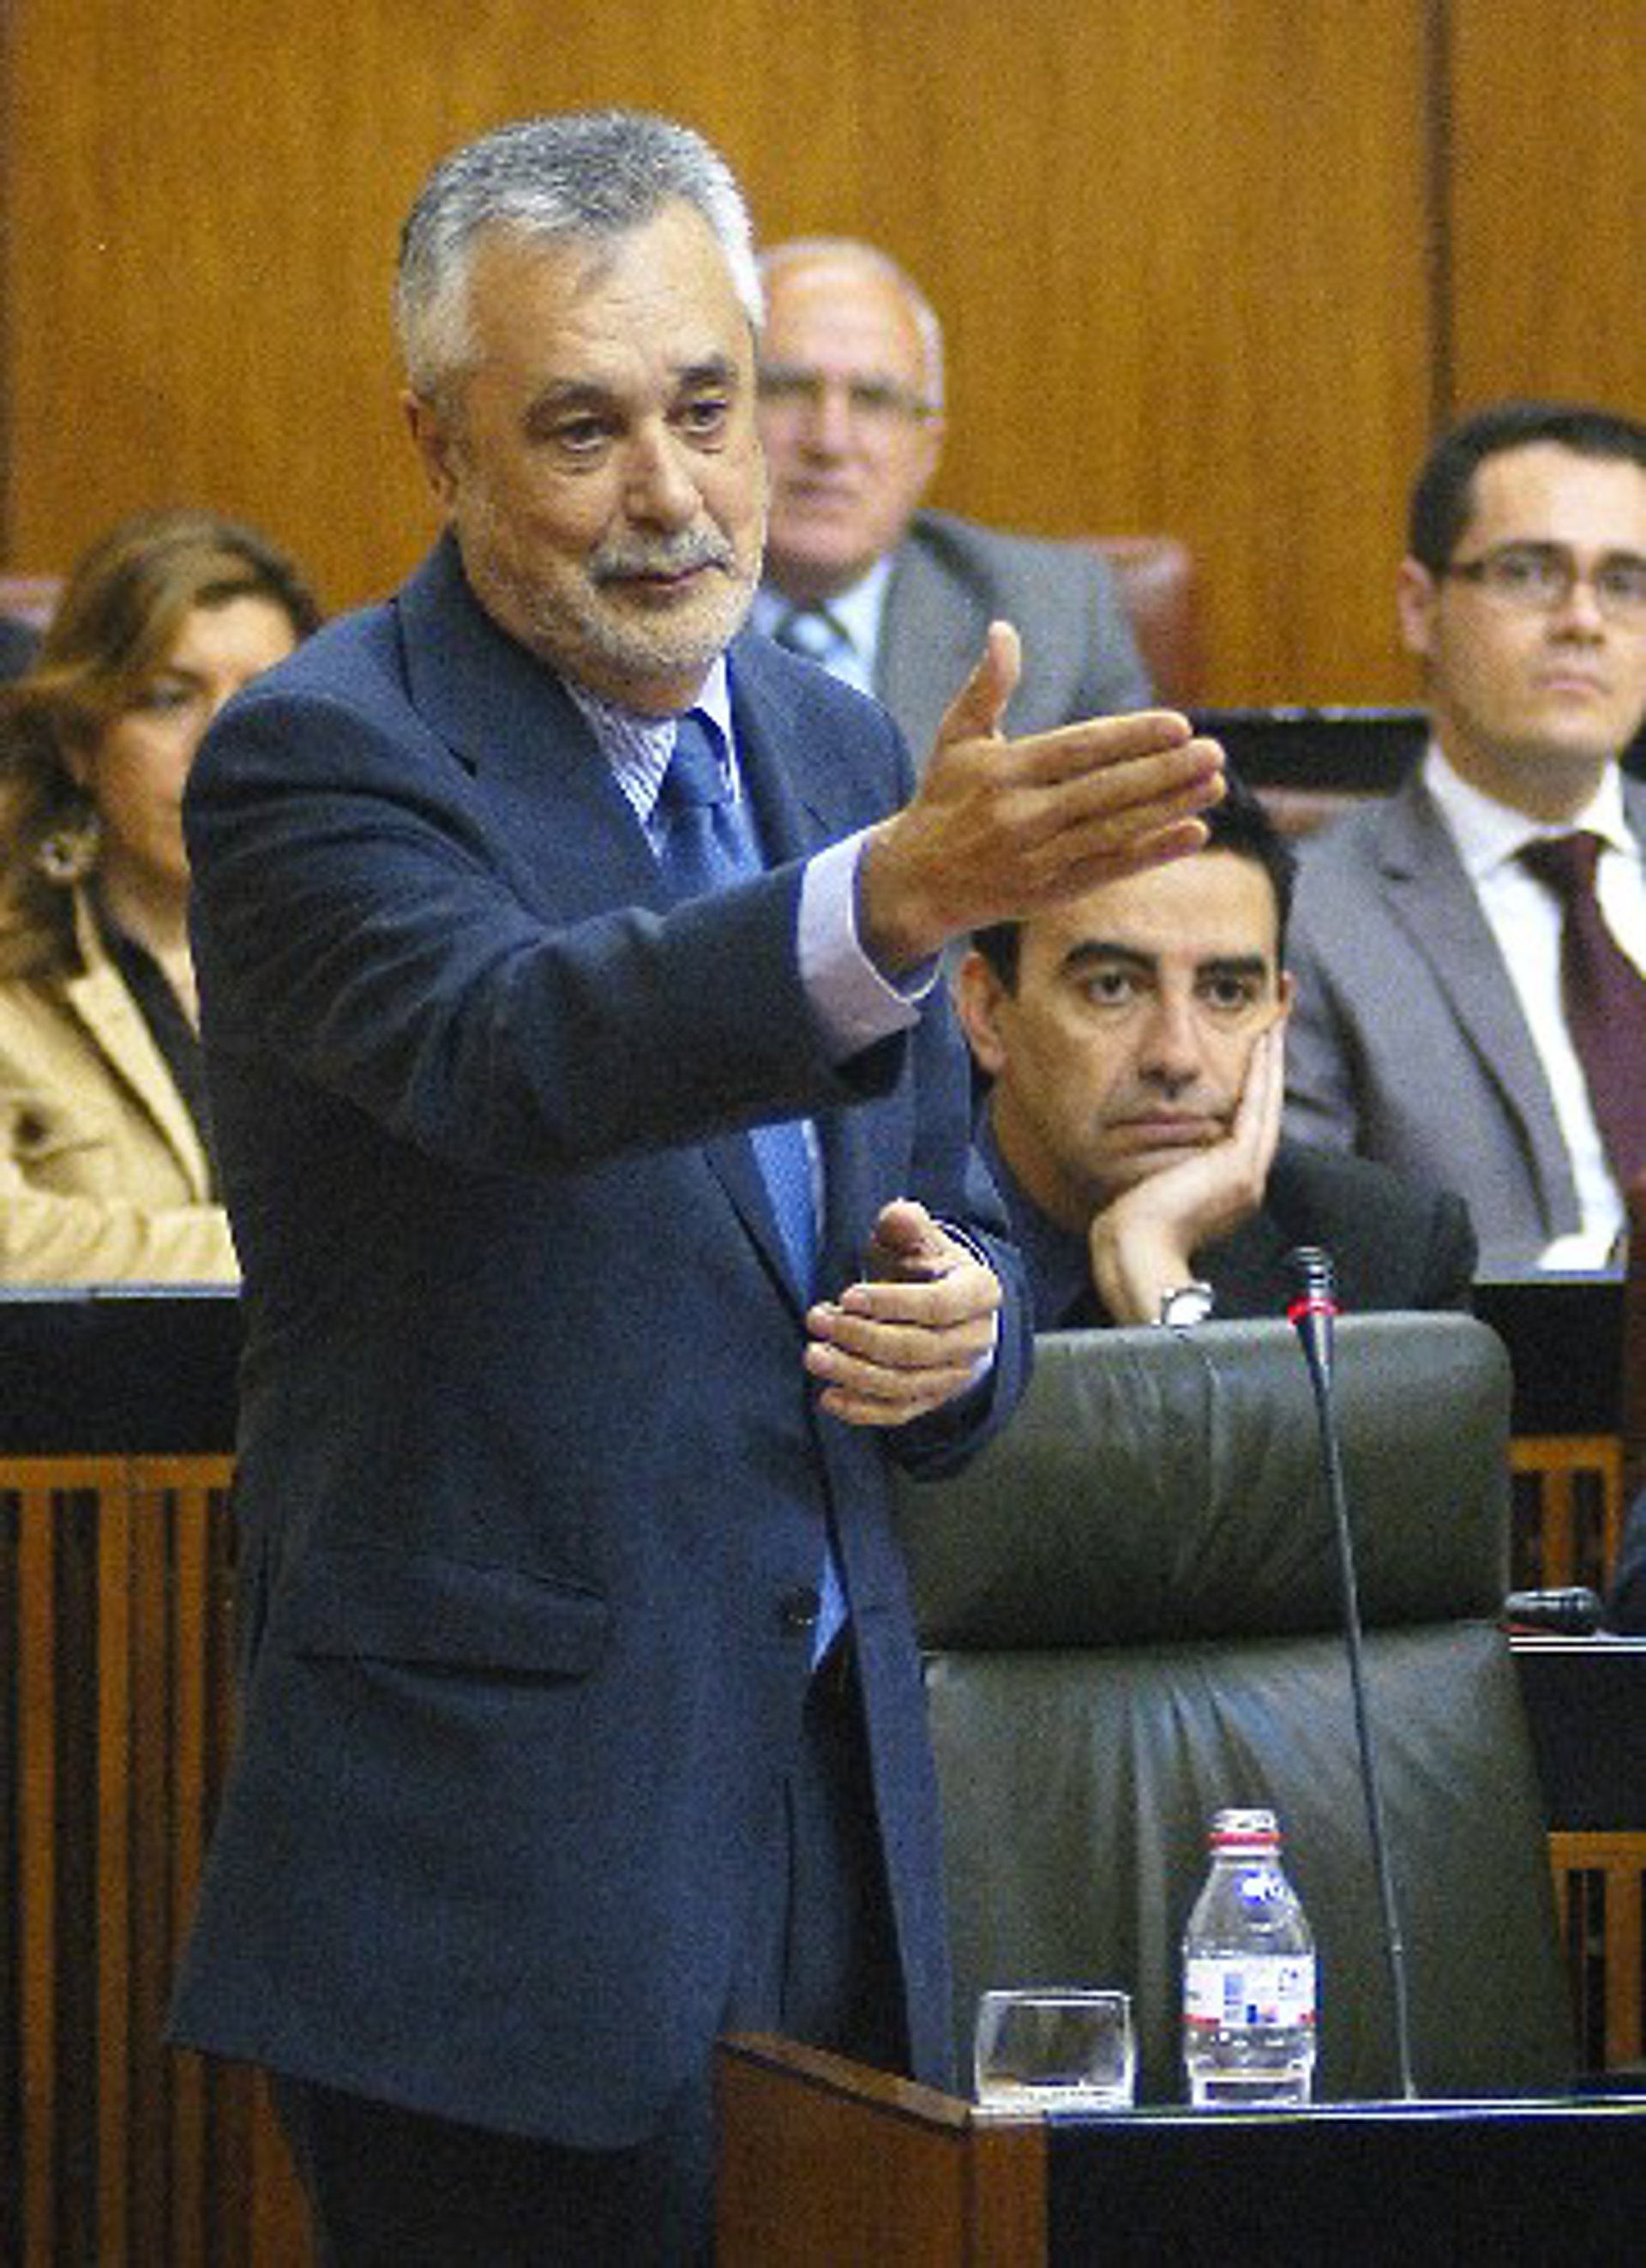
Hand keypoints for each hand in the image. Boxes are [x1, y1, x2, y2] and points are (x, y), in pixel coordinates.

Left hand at [803, 1198, 1001, 1426]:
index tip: (847, 1296)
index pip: (938, 1305)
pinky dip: (862, 1410)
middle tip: (818, 1320)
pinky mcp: (933, 1400)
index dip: (891, 1303)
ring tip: (814, 1355)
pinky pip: (898, 1412)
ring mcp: (956, 1376)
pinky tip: (828, 1398)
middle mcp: (976, 1340)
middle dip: (862, 1337)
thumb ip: (907, 1225)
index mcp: (981, 1293)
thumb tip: (899, 1214)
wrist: (948, 1307)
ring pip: (905, 1384)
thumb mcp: (920, 1239)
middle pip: (918, 1349)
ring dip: (854, 1373)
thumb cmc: (927, 1267)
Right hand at [857, 622, 1224, 973]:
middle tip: (1214, 752)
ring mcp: (1037, 858)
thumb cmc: (944, 799)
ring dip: (1169, 808)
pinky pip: (1111, 868)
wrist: (917, 882)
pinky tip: (1194, 831)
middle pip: (1105, 792)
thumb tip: (1003, 630)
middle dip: (1164, 773)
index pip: (1079, 750)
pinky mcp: (1050, 892)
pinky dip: (1154, 852)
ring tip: (1215, 784)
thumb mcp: (956, 739)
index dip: (1131, 738)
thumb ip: (987, 686)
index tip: (1179, 725)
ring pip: (1115, 830)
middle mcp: (1021, 816)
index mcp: (1004, 771)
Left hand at [1089, 1022, 1287, 1325]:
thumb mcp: (1151, 1188)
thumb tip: (1151, 1150)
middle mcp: (1245, 1181)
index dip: (1255, 1086)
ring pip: (1268, 1102)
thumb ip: (1165, 1167)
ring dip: (1273, 1059)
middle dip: (1273, 1063)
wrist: (1135, 1254)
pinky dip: (1263, 1073)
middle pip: (1266, 1108)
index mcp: (1227, 1189)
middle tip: (1280, 1018)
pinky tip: (1265, 1041)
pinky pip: (1257, 1107)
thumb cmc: (1130, 1229)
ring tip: (1278, 1020)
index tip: (1257, 1052)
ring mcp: (1247, 1175)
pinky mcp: (1238, 1167)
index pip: (1246, 1124)